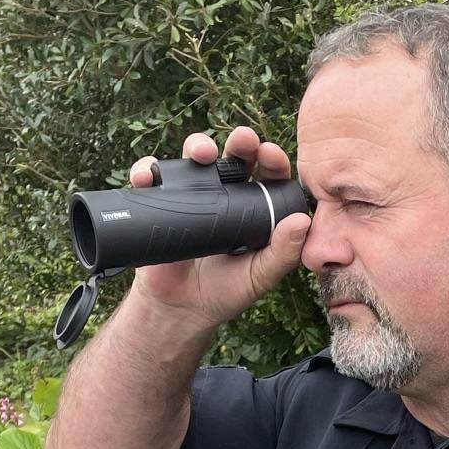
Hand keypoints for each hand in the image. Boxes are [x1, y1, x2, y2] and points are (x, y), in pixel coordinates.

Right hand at [126, 125, 310, 326]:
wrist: (181, 308)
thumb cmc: (226, 291)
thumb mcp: (259, 276)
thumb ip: (282, 253)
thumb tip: (302, 221)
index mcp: (255, 207)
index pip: (267, 175)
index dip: (272, 160)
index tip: (271, 154)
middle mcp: (225, 195)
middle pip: (234, 157)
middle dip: (240, 142)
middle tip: (243, 140)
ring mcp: (192, 196)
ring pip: (195, 159)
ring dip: (198, 146)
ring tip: (202, 153)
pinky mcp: (160, 202)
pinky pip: (151, 179)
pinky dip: (147, 171)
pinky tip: (149, 177)